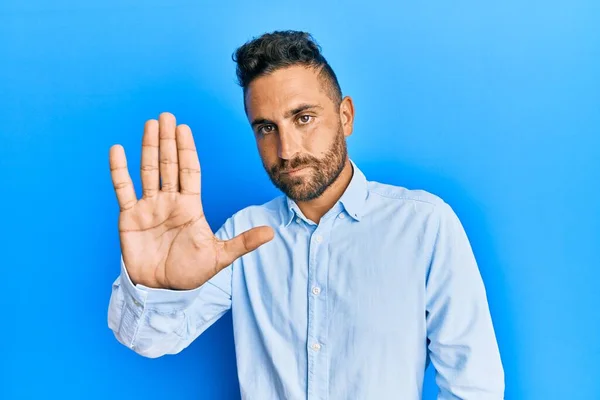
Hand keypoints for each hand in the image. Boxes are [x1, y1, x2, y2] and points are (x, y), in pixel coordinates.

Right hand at [109, 112, 273, 289]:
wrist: (162, 291)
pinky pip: (123, 189)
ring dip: (148, 148)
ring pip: (148, 171)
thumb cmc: (190, 272)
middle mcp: (169, 201)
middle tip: (166, 116)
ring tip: (149, 125)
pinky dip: (119, 170)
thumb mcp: (220, 257)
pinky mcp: (129, 217)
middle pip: (168, 164)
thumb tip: (271, 233)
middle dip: (168, 140)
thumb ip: (243, 243)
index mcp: (190, 205)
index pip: (189, 171)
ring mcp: (149, 207)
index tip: (184, 128)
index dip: (187, 150)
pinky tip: (117, 150)